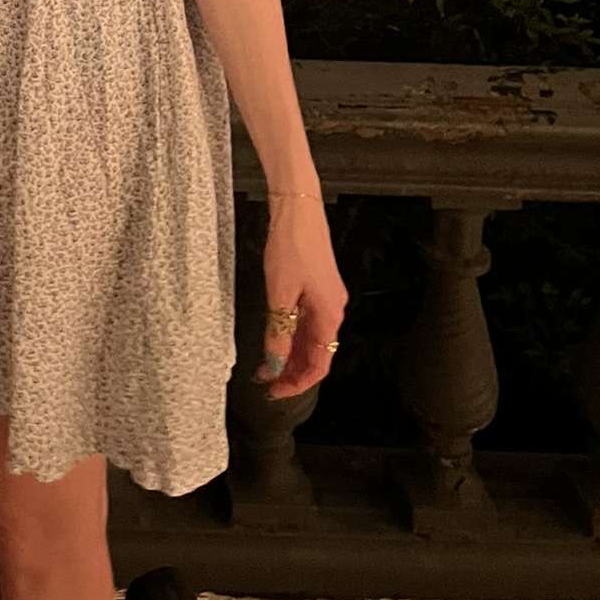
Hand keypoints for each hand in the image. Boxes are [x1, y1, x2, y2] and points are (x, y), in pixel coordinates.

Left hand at [256, 194, 346, 398]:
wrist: (298, 207)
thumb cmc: (290, 247)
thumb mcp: (279, 293)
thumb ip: (278, 331)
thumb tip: (274, 364)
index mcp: (330, 315)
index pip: (320, 364)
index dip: (298, 383)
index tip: (274, 392)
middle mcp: (334, 309)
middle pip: (317, 353)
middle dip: (292, 371)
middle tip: (265, 382)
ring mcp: (327, 297)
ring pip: (311, 337)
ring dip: (290, 353)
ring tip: (265, 364)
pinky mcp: (318, 286)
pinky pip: (307, 320)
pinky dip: (292, 334)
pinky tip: (274, 337)